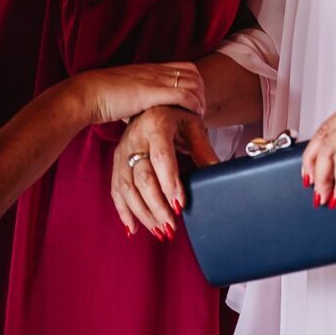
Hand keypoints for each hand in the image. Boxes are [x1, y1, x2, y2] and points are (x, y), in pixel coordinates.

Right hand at [65, 62, 203, 127]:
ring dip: (201, 99)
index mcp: (151, 69)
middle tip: (201, 109)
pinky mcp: (153, 92)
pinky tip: (194, 115)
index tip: (195, 100)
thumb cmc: (103, 97)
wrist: (89, 93)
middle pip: (194, 73)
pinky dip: (194, 104)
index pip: (186, 67)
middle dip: (202, 91)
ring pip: (193, 83)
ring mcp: (156, 80)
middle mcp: (157, 71)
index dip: (196, 82)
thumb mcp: (127, 93)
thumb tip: (142, 113)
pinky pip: (184, 94)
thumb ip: (140, 98)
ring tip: (199, 115)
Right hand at [110, 106, 218, 239]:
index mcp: (157, 125)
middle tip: (171, 227)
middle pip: (142, 177)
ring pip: (127, 187)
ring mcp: (122, 151)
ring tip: (160, 232)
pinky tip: (134, 229)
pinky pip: (116, 190)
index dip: (169, 182)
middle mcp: (135, 138)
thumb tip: (219, 176)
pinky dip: (124, 211)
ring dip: (143, 213)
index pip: (161, 157)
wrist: (154, 103)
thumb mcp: (194, 127)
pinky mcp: (116, 162)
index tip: (180, 205)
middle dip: (156, 206)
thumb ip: (204, 152)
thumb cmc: (177, 116)